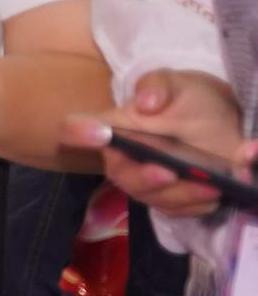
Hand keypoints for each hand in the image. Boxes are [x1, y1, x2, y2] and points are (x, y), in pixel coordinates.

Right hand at [60, 69, 252, 222]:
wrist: (221, 122)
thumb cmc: (189, 99)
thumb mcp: (178, 84)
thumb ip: (159, 87)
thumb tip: (146, 104)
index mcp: (113, 126)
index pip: (74, 129)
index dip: (77, 133)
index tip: (99, 134)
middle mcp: (122, 158)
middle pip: (121, 175)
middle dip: (144, 178)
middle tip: (170, 173)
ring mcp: (144, 181)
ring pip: (152, 198)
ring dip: (181, 195)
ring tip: (212, 186)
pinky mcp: (168, 198)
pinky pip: (175, 211)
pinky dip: (197, 205)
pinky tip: (214, 193)